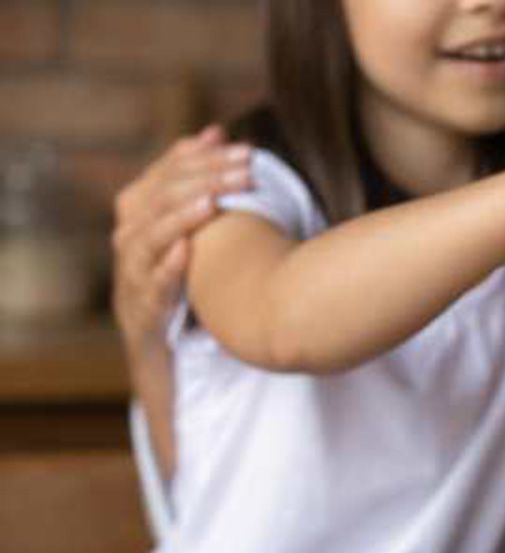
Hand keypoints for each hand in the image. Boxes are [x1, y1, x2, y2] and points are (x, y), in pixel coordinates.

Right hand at [111, 125, 251, 350]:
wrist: (159, 342)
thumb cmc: (176, 272)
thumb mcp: (186, 224)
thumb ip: (195, 178)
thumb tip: (216, 131)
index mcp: (139, 212)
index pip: (167, 173)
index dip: (204, 158)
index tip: (245, 150)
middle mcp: (130, 237)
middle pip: (160, 199)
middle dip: (204, 181)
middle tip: (245, 172)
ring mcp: (132, 273)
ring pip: (148, 237)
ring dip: (181, 218)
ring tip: (211, 202)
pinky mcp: (142, 308)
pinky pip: (151, 286)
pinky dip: (166, 268)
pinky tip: (186, 252)